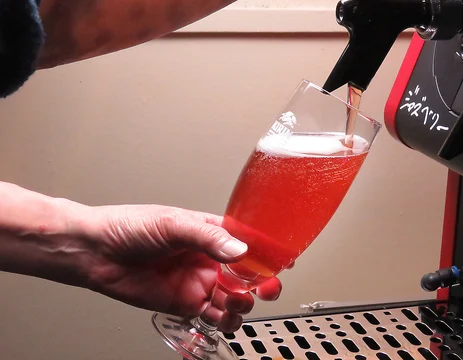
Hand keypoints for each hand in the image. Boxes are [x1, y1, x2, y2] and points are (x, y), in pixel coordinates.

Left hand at [86, 205, 281, 331]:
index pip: (246, 239)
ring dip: (243, 303)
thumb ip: (207, 236)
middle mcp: (206, 256)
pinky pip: (214, 315)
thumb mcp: (172, 223)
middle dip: (261, 281)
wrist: (97, 252)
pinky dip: (224, 319)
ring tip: (236, 301)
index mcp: (208, 231)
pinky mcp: (185, 302)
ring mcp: (197, 280)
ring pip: (234, 296)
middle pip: (246, 272)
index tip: (284, 258)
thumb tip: (240, 248)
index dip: (266, 250)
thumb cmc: (130, 227)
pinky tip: (223, 316)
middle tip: (267, 286)